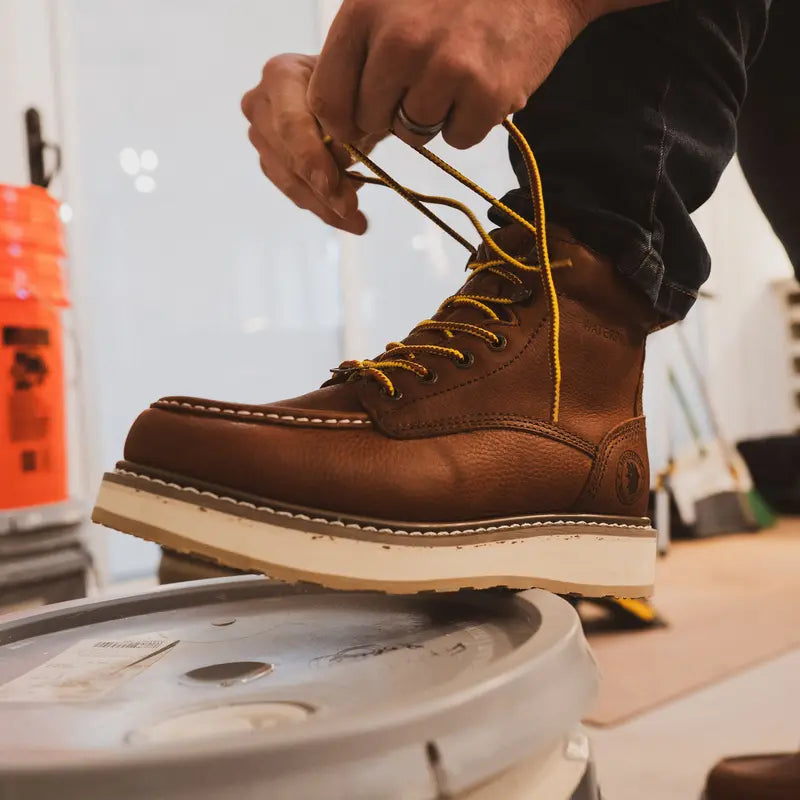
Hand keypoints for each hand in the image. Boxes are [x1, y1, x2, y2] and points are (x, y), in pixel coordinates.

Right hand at [242, 53, 381, 234]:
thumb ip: (351, 119)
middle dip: (321, 188)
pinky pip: (294, 191)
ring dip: (324, 205)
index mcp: (280, 75)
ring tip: (357, 221)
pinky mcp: (270, 161)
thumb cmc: (355, 82)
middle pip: (287, 156)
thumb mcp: (360, 92)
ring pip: (289, 180)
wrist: (346, 87)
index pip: (290, 123)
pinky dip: (323, 208)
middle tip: (352, 211)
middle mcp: (261, 104)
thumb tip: (342, 156)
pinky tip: (350, 221)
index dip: (309, 157)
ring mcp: (261, 135)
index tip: (330, 184)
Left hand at [307, 0, 594, 149]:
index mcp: (366, 13)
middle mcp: (400, 43)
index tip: (359, 122)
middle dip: (392, 113)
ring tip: (457, 73)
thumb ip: (362, 50)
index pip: (328, 99)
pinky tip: (482, 83)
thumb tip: (343, 123)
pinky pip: (458, 139)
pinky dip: (470, 122)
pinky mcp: (486, 94)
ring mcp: (445, 70)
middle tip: (423, 80)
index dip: (343, 120)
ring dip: (434, 116)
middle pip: (372, 123)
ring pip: (414, 135)